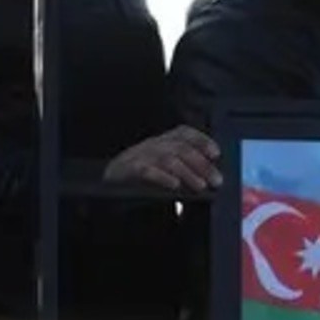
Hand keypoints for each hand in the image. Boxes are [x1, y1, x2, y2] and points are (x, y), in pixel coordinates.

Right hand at [104, 125, 221, 191]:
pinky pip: (147, 171)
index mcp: (160, 142)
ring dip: (187, 173)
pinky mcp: (127, 171)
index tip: (216, 153)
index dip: (201, 140)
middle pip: (180, 148)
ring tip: (200, 186)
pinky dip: (162, 177)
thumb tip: (207, 177)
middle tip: (215, 180)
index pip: (183, 133)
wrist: (104, 182)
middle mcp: (151, 145)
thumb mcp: (159, 166)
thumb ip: (181, 167)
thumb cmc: (137, 177)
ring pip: (168, 159)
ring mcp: (139, 156)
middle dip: (201, 164)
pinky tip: (174, 185)